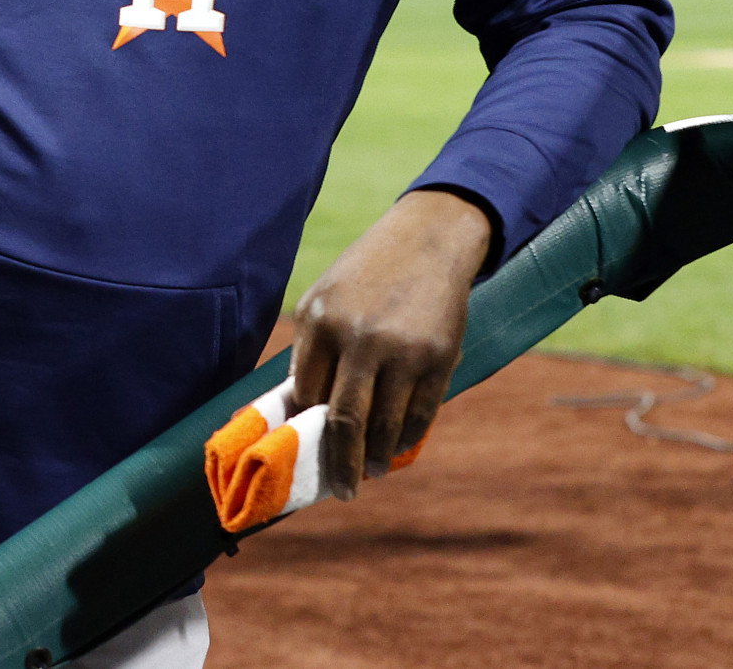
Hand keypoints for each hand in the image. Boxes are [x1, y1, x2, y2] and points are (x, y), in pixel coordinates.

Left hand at [289, 188, 492, 500]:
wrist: (426, 240)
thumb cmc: (365, 276)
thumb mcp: (325, 300)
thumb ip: (310, 352)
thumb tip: (295, 411)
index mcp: (319, 322)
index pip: (304, 394)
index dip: (304, 428)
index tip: (304, 451)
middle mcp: (358, 338)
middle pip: (342, 421)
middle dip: (340, 464)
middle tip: (342, 491)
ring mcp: (401, 350)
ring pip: (384, 425)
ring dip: (377, 459)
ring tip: (371, 473)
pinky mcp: (437, 358)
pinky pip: (420, 414)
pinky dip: (407, 439)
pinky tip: (398, 448)